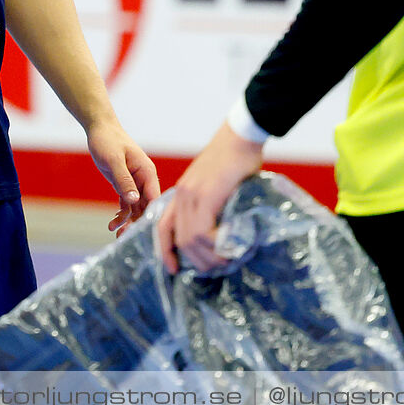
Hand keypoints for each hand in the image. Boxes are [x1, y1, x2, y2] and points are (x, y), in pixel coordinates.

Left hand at [85, 117, 161, 234]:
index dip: (151, 214)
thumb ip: (124, 181)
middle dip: (138, 222)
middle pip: (146, 207)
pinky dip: (121, 215)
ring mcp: (135, 184)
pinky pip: (126, 205)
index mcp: (147, 172)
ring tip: (116, 233)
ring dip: (127, 221)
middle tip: (126, 236)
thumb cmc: (108, 141)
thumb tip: (134, 200)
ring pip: (136, 208)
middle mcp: (144, 180)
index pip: (154, 198)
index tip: (145, 231)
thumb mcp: (114, 160)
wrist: (99, 130)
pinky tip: (112, 224)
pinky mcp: (124, 186)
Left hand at [153, 122, 263, 274]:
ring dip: (206, 256)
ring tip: (224, 261)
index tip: (172, 269)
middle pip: (178, 239)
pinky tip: (226, 246)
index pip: (163, 227)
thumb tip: (222, 231)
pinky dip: (213, 244)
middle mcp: (182, 195)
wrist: (240, 136)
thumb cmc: (235, 160)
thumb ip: (213, 205)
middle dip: (194, 261)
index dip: (165, 251)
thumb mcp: (216, 184)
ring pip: (189, 238)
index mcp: (182, 193)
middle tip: (214, 269)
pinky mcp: (207, 194)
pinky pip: (201, 229)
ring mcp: (193, 194)